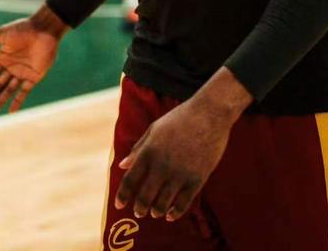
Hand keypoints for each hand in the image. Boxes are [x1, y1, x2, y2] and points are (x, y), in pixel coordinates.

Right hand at [0, 4, 67, 115]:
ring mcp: (23, 73)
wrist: (44, 28)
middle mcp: (12, 67)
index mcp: (3, 58)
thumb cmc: (24, 28)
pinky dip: (18, 101)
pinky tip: (10, 110)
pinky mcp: (34, 76)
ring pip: (9, 91)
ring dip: (0, 101)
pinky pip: (24, 91)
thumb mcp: (3, 34)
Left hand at [114, 97, 231, 221]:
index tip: (118, 205)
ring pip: (162, 204)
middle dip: (139, 208)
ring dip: (156, 212)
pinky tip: (170, 214)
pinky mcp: (197, 179)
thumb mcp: (155, 128)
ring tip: (154, 213)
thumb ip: (138, 148)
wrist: (209, 113)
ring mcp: (180, 173)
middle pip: (145, 197)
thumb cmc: (180, 118)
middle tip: (138, 212)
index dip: (122, 196)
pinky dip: (174, 213)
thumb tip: (123, 165)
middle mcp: (162, 165)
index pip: (130, 180)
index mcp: (149, 151)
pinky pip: (183, 204)